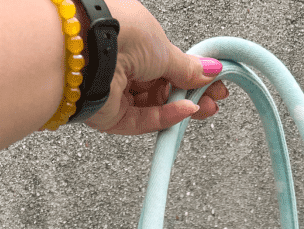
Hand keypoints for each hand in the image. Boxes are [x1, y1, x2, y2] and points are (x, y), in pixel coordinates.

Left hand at [80, 0, 227, 134]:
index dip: (192, 75)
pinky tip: (186, 112)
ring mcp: (116, 92)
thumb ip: (187, 68)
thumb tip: (210, 70)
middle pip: (163, 89)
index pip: (168, 64)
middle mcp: (123, 65)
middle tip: (214, 101)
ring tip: (205, 107)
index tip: (215, 82)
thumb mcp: (164, 48)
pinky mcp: (111, 117)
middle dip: (191, 95)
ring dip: (181, 109)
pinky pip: (143, 120)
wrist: (88, 51)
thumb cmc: (120, 32)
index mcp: (134, 41)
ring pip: (155, 107)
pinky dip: (165, 117)